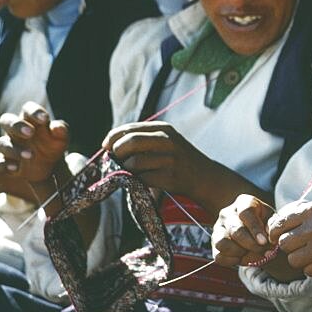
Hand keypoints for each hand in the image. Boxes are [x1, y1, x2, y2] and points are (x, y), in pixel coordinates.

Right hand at [0, 102, 69, 183]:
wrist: (45, 169)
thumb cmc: (51, 147)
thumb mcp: (60, 140)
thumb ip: (61, 132)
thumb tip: (58, 127)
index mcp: (31, 121)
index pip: (28, 109)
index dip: (34, 111)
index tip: (44, 119)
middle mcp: (15, 131)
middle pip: (7, 120)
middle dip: (17, 125)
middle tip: (30, 133)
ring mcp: (8, 146)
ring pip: (2, 143)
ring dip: (14, 149)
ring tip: (30, 155)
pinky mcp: (2, 162)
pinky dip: (2, 165)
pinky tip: (15, 169)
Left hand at [102, 121, 217, 201]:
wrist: (205, 177)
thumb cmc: (178, 159)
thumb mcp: (165, 141)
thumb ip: (142, 139)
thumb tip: (109, 145)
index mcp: (163, 129)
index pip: (129, 129)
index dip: (113, 137)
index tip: (106, 147)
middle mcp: (167, 141)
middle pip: (130, 142)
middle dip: (116, 153)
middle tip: (114, 161)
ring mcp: (170, 159)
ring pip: (133, 163)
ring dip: (125, 170)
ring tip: (129, 173)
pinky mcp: (170, 177)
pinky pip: (142, 179)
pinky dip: (135, 182)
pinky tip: (140, 181)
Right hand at [212, 194, 274, 266]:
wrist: (256, 232)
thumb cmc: (265, 223)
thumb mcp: (271, 220)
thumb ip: (271, 228)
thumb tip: (267, 240)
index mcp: (243, 202)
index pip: (246, 213)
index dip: (255, 229)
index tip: (264, 241)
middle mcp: (227, 213)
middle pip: (235, 230)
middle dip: (251, 245)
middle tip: (263, 251)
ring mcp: (218, 228)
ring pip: (222, 243)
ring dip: (239, 253)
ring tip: (251, 254)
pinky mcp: (214, 243)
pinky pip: (219, 256)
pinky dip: (232, 261)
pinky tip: (242, 258)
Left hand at [267, 201, 311, 277]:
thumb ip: (300, 214)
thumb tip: (274, 225)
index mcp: (311, 211)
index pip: (278, 225)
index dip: (274, 233)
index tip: (278, 237)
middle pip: (283, 244)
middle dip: (288, 246)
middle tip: (300, 245)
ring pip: (293, 260)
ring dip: (299, 258)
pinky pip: (308, 271)